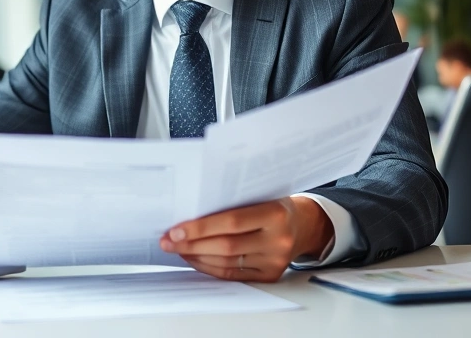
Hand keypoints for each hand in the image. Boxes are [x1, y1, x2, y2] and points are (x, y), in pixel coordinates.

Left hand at [159, 197, 333, 281]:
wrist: (303, 224)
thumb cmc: (272, 204)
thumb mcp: (257, 194)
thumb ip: (230, 201)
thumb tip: (187, 209)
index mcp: (275, 213)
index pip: (231, 222)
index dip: (200, 227)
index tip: (174, 230)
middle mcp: (279, 239)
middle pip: (226, 246)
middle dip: (191, 244)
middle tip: (167, 241)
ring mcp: (275, 261)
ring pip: (226, 263)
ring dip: (196, 256)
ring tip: (177, 249)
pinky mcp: (270, 275)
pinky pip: (232, 275)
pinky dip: (209, 267)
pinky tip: (194, 258)